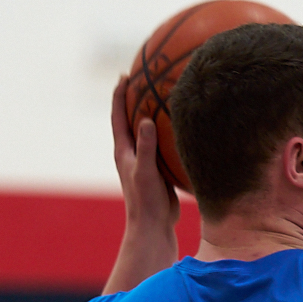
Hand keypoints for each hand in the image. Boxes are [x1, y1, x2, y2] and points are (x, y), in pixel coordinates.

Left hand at [111, 77, 180, 234]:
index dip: (119, 95)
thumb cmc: (146, 201)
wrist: (153, 226)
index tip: (124, 76)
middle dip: (135, 98)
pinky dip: (169, 133)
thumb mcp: (145, 172)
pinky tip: (184, 127)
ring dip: (153, 114)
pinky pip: (163, 145)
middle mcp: (132, 153)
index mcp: (123, 151)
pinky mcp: (158, 170)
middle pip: (131, 118)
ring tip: (163, 96)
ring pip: (148, 131)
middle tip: (142, 78)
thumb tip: (144, 120)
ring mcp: (145, 161)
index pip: (118, 116)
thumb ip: (145, 147)